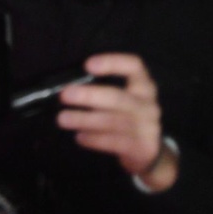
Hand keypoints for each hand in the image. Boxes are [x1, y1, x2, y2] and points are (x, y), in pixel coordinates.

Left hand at [56, 53, 177, 191]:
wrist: (150, 150)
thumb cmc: (128, 116)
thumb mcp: (125, 98)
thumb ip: (104, 90)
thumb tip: (70, 86)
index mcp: (144, 85)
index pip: (134, 66)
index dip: (112, 63)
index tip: (87, 65)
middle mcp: (148, 104)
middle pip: (117, 97)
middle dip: (89, 96)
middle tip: (64, 95)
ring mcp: (147, 127)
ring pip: (112, 122)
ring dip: (84, 119)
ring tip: (62, 119)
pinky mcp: (141, 148)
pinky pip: (113, 142)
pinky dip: (93, 139)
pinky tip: (79, 137)